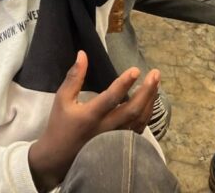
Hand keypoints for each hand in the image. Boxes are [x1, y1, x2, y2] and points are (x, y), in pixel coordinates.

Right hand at [28, 52, 159, 190]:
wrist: (59, 158)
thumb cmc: (59, 126)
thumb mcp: (62, 99)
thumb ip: (74, 77)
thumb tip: (83, 54)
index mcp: (90, 116)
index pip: (111, 98)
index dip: (124, 83)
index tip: (136, 69)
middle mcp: (106, 128)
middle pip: (132, 110)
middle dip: (146, 91)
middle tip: (156, 74)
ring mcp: (114, 139)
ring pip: (138, 121)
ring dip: (149, 101)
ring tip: (155, 84)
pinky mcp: (119, 145)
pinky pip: (137, 130)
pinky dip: (146, 115)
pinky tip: (149, 103)